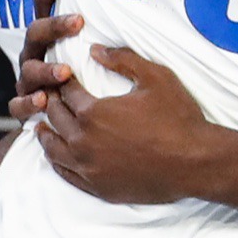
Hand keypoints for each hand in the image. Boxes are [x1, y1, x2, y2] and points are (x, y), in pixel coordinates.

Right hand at [8, 0, 79, 121]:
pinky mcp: (24, 106)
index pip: (43, 2)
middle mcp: (33, 53)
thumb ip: (96, 24)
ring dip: (46, 70)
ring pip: (30, 70)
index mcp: (46, 34)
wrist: (60, 115)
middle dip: (55, 26)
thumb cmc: (80, 73)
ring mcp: (26, 79)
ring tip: (65, 72)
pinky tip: (42, 101)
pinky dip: (29, 104)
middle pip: (36, 32)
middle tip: (78, 22)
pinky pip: (19, 105)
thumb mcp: (87, 46)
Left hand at [37, 43, 217, 204]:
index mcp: (93, 113)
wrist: (195, 163)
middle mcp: (83, 142)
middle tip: (49, 95)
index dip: (63, 82)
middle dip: (50, 103)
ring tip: (41, 125)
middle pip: (56, 118)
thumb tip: (95, 50)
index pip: (66, 93)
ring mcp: (89, 168)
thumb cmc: (178, 118)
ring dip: (45, 133)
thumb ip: (122, 60)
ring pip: (53, 149)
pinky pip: (65, 174)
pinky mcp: (98, 187)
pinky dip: (56, 161)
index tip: (62, 77)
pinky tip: (55, 155)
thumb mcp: (155, 78)